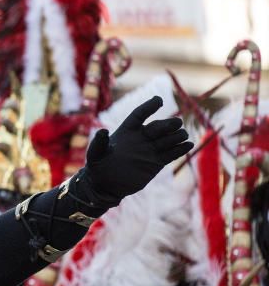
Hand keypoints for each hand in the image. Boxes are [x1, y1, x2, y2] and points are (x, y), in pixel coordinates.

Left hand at [73, 96, 192, 207]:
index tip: (158, 101)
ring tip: (182, 135)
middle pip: (158, 127)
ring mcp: (151, 149)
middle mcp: (141, 137)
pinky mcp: (157, 162)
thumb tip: (103, 131)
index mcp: (127, 130)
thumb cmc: (98, 166)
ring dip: (177, 136)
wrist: (106, 185)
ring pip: (168, 139)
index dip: (149, 107)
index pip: (140, 115)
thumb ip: (99, 143)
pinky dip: (181, 149)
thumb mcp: (95, 154)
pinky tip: (189, 145)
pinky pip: (172, 153)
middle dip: (167, 124)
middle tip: (176, 124)